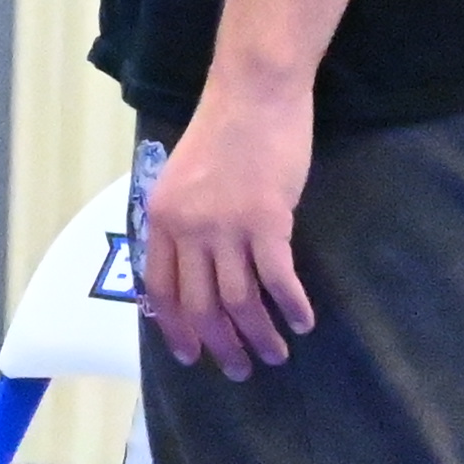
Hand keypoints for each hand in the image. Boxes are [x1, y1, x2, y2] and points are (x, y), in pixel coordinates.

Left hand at [142, 80, 316, 375]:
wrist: (252, 93)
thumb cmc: (221, 131)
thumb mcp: (182, 178)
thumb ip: (182, 222)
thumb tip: (194, 269)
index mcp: (161, 219)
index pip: (161, 290)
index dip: (177, 329)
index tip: (192, 355)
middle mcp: (188, 229)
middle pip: (201, 305)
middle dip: (221, 345)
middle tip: (239, 369)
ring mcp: (227, 227)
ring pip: (239, 300)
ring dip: (258, 335)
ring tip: (274, 355)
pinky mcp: (267, 221)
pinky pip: (277, 279)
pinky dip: (291, 307)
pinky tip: (302, 323)